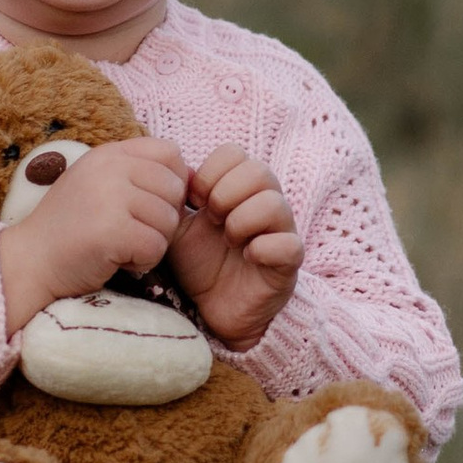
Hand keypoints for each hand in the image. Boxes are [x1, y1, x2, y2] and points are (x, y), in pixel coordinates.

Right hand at [0, 136, 189, 338]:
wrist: (30, 262)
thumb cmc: (69, 229)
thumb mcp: (98, 185)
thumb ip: (136, 175)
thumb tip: (190, 178)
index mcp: (108, 154)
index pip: (170, 152)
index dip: (171, 181)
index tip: (148, 204)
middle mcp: (109, 168)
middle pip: (175, 189)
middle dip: (163, 219)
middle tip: (131, 232)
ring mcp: (109, 197)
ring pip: (170, 221)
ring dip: (152, 242)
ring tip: (120, 246)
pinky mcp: (112, 230)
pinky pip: (156, 246)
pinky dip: (143, 262)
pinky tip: (117, 260)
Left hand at [168, 145, 302, 351]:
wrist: (212, 310)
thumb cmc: (199, 264)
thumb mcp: (176, 228)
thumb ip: (173, 199)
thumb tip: (175, 170)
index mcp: (239, 189)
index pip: (234, 153)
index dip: (211, 172)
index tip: (195, 200)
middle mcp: (265, 203)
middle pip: (259, 170)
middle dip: (226, 193)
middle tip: (211, 219)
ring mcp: (281, 232)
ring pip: (275, 204)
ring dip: (242, 221)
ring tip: (229, 240)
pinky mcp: (289, 262)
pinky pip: (288, 244)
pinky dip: (262, 249)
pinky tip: (247, 258)